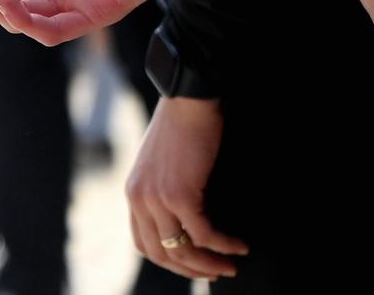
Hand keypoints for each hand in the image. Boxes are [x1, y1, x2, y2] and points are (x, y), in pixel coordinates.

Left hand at [126, 98, 246, 279]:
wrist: (186, 101)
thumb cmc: (180, 129)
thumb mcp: (162, 166)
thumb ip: (164, 192)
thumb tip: (185, 221)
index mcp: (133, 193)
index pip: (144, 244)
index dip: (171, 262)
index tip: (196, 266)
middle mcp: (138, 198)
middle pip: (162, 253)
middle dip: (192, 269)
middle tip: (219, 272)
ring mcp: (156, 198)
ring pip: (182, 249)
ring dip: (210, 264)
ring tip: (232, 265)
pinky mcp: (178, 194)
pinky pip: (204, 234)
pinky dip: (224, 245)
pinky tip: (240, 245)